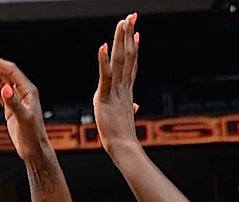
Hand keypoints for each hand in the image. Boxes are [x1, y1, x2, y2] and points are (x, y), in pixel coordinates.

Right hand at [0, 47, 48, 161]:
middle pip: (2, 72)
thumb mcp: (23, 119)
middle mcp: (22, 91)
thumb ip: (13, 103)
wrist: (34, 150)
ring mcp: (15, 98)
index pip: (9, 70)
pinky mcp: (10, 107)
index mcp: (28, 90)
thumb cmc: (33, 136)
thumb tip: (5, 88)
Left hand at [93, 12, 140, 155]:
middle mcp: (123, 87)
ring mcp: (115, 91)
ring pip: (119, 60)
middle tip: (132, 16)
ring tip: (123, 22)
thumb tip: (135, 105)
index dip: (133, 48)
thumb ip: (129, 107)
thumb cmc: (123, 137)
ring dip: (120, 40)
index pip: (131, 65)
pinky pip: (105, 75)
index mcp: (126, 91)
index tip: (136, 33)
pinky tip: (102, 46)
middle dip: (129, 35)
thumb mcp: (124, 118)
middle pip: (128, 56)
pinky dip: (103, 60)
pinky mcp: (105, 97)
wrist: (124, 148)